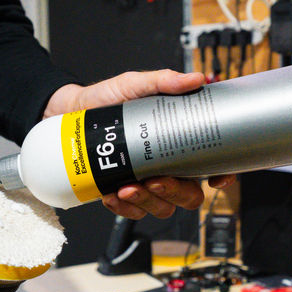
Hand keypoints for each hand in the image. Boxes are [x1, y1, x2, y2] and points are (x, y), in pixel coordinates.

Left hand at [44, 70, 236, 219]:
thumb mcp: (134, 84)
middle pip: (190, 196)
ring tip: (129, 186)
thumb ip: (163, 81)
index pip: (212, 166)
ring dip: (149, 202)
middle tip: (158, 180)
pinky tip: (112, 194)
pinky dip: (124, 207)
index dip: (222, 176)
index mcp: (178, 144)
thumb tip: (194, 79)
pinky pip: (132, 212)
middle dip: (177, 193)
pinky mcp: (122, 193)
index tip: (216, 178)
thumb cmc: (106, 99)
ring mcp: (145, 183)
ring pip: (163, 208)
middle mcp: (167, 167)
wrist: (69, 111)